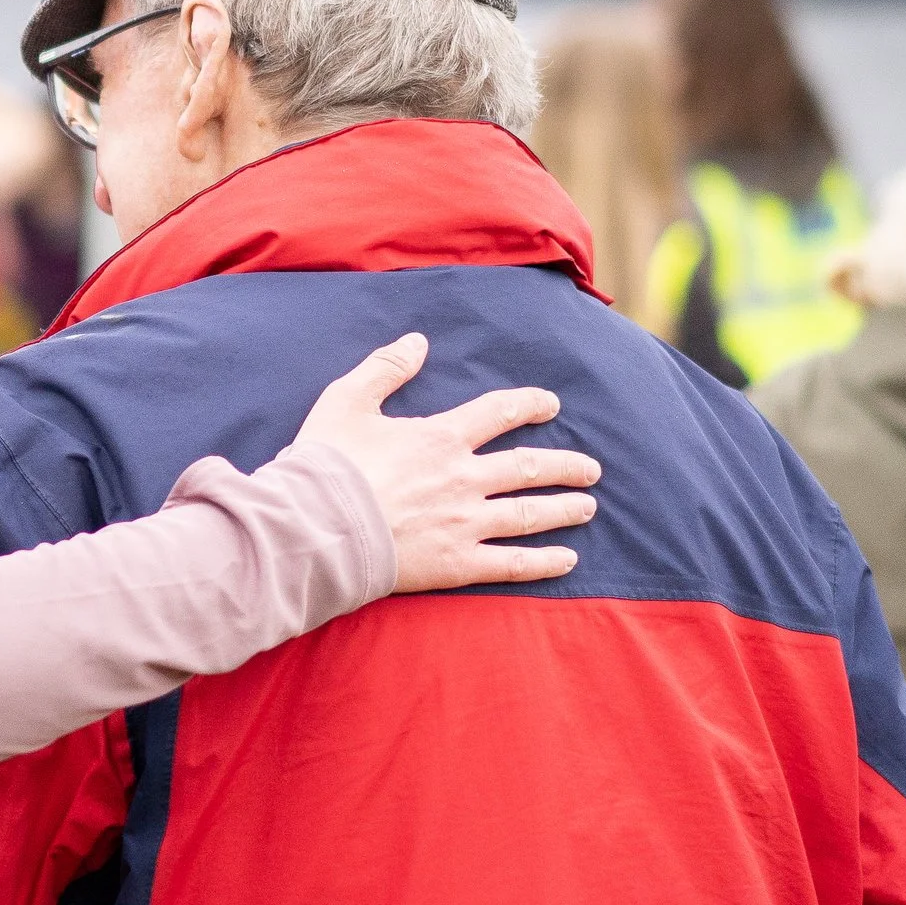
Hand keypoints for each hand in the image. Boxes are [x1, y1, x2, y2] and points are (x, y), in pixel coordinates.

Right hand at [295, 333, 599, 591]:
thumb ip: (385, 368)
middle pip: (529, 467)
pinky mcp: (457, 563)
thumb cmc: (326, 464)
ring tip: (587, 507)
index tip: (551, 405)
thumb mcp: (347, 400)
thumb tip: (418, 341)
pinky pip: (513, 563)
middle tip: (590, 469)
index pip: (499, 413)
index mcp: (441, 437)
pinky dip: (544, 562)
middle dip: (565, 466)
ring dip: (564, 509)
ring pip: (529, 513)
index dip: (529, 405)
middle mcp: (464, 478)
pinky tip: (567, 560)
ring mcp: (465, 523)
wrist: (315, 527)